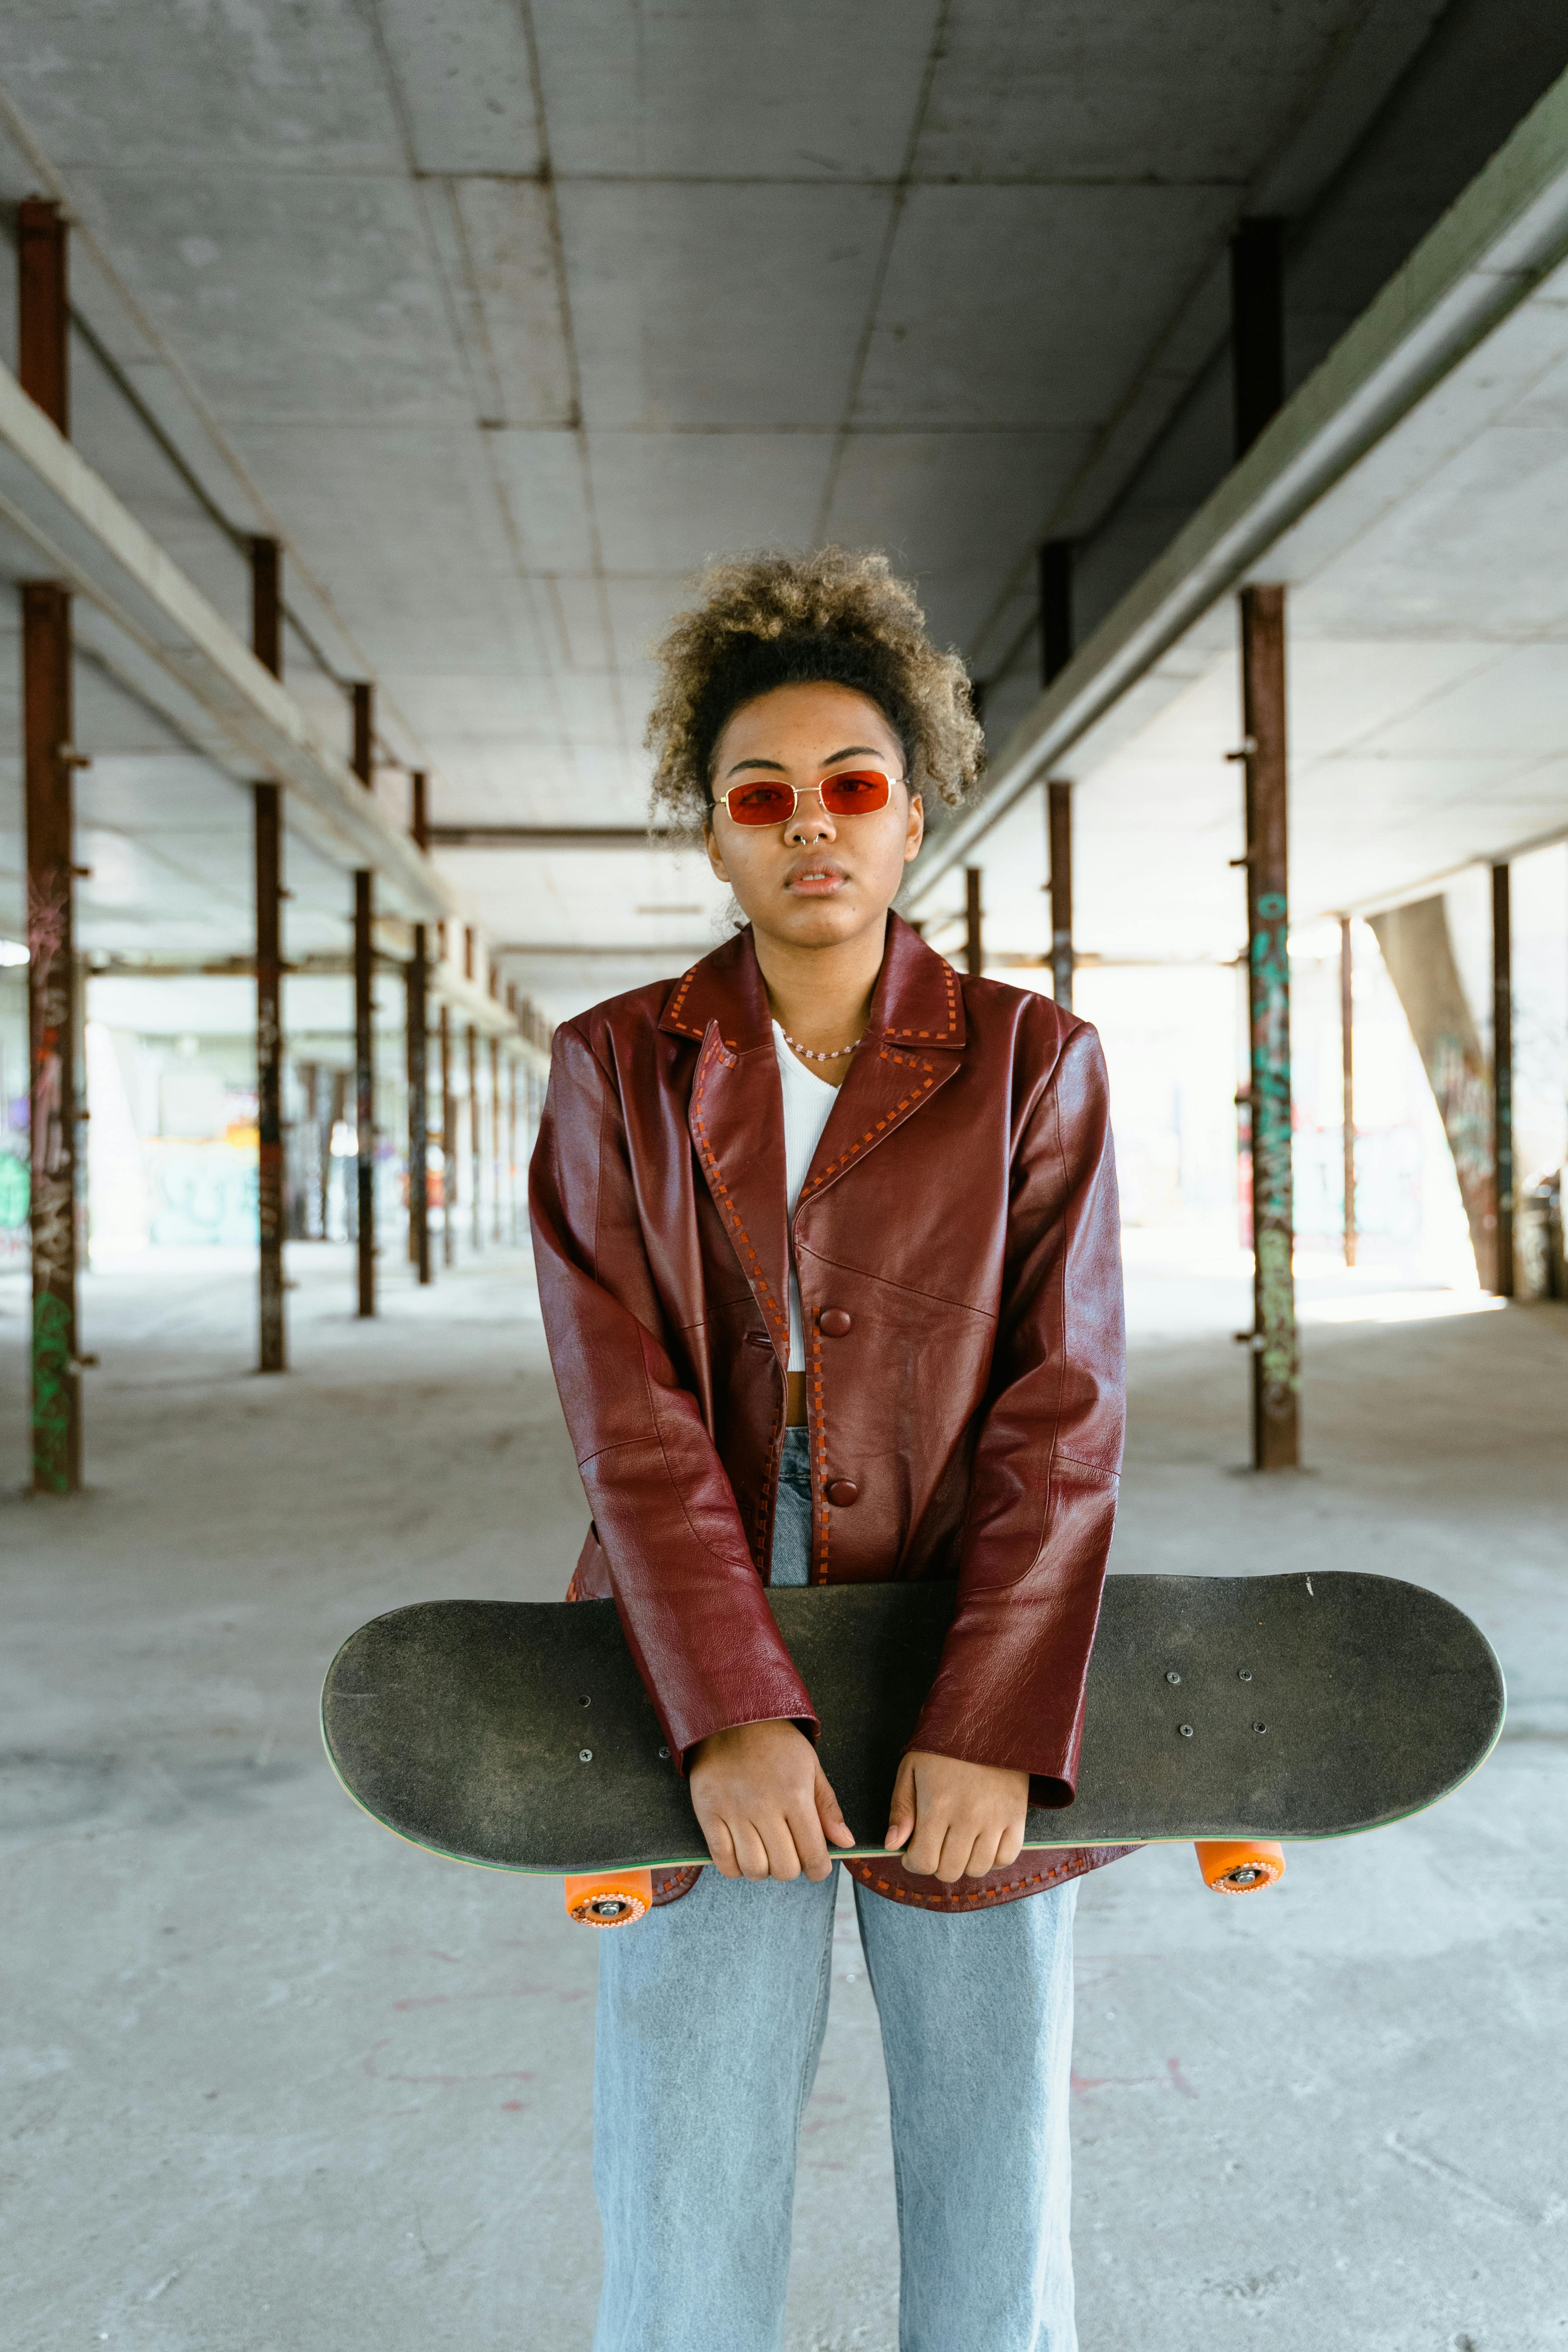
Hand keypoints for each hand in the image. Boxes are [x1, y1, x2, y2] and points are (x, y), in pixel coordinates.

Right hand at [689, 1719, 854, 1881]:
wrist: (731, 1716)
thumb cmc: (776, 1742)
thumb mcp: (811, 1767)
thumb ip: (827, 1807)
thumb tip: (846, 1843)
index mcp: (795, 1795)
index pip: (813, 1854)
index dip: (819, 1870)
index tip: (817, 1867)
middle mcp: (764, 1806)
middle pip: (784, 1868)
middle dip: (792, 1868)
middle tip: (790, 1854)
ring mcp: (733, 1811)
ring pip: (753, 1869)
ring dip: (764, 1870)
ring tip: (766, 1853)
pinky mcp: (708, 1812)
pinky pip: (722, 1860)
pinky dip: (735, 1868)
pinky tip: (742, 1855)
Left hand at [884, 1750, 1028, 1881]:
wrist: (988, 1721)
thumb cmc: (944, 1746)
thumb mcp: (912, 1769)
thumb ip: (901, 1808)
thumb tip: (892, 1845)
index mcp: (937, 1804)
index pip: (924, 1861)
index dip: (913, 1863)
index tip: (912, 1853)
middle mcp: (968, 1816)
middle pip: (950, 1870)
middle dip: (936, 1863)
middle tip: (935, 1845)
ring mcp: (996, 1818)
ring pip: (978, 1868)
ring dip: (964, 1863)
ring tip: (958, 1843)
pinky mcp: (1017, 1815)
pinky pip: (1007, 1858)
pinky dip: (993, 1859)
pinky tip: (982, 1844)